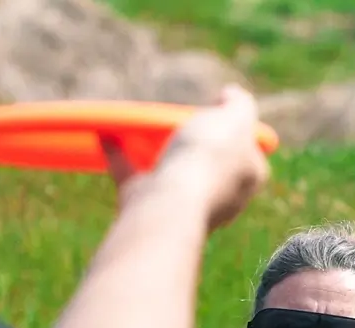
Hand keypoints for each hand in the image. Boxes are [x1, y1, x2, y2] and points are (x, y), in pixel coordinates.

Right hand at [123, 88, 269, 227]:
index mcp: (247, 179)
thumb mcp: (237, 118)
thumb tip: (231, 95)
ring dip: (157, 150)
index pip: (250, 152)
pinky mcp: (147, 205)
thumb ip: (240, 104)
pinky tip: (104, 134)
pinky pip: (132, 175)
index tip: (219, 109)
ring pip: (172, 172)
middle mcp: (220, 196)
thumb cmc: (208, 157)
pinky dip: (119, 156)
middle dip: (199, 142)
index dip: (238, 129)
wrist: (170, 202)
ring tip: (143, 126)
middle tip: (184, 120)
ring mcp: (183, 204)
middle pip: (211, 162)